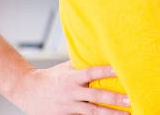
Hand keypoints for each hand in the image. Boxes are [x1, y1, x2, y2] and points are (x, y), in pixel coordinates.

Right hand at [13, 61, 130, 113]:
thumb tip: (98, 51)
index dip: (105, 71)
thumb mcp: (65, 68)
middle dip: (113, 98)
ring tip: (127, 114)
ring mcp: (70, 106)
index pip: (91, 73)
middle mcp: (72, 92)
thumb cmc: (51, 78)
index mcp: (72, 78)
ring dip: (110, 114)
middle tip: (130, 99)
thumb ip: (81, 63)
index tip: (119, 70)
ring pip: (93, 111)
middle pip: (95, 96)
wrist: (29, 92)